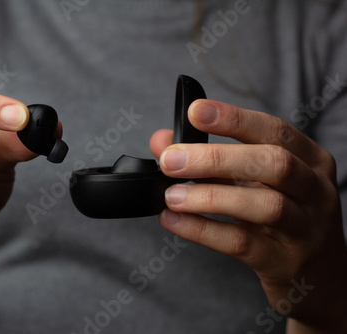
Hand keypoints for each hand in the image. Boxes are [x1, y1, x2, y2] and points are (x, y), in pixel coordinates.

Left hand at [150, 99, 346, 331]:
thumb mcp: (251, 182)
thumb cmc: (280, 218)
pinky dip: (202, 230)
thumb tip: (162, 141)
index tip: (195, 111)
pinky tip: (174, 221)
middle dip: (216, 157)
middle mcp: (316, 191)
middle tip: (171, 160)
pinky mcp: (285, 262)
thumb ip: (208, 159)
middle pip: (274, 163)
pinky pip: (242, 243)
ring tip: (171, 196)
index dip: (235, 119)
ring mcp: (306, 229)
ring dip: (210, 197)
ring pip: (264, 204)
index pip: (275, 131)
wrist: (316, 276)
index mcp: (311, 161)